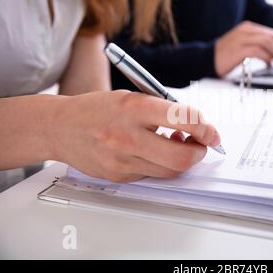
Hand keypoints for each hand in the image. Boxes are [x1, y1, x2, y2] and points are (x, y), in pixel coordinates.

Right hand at [49, 90, 220, 182]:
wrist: (60, 127)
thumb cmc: (98, 109)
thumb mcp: (131, 96)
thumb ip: (163, 110)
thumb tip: (195, 126)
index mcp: (134, 108)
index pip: (183, 119)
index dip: (206, 128)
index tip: (212, 132)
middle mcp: (128, 136)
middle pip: (182, 157)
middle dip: (200, 152)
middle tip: (202, 144)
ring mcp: (122, 160)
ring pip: (170, 171)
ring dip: (183, 159)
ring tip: (177, 143)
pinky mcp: (119, 175)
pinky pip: (152, 175)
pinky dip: (162, 164)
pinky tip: (155, 151)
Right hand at [215, 21, 272, 75]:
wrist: (205, 60)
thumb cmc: (224, 56)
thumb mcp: (241, 46)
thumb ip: (256, 45)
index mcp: (247, 27)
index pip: (271, 33)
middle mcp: (245, 30)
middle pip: (271, 36)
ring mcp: (241, 39)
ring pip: (267, 42)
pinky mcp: (239, 49)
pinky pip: (259, 51)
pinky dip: (268, 58)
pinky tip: (270, 66)